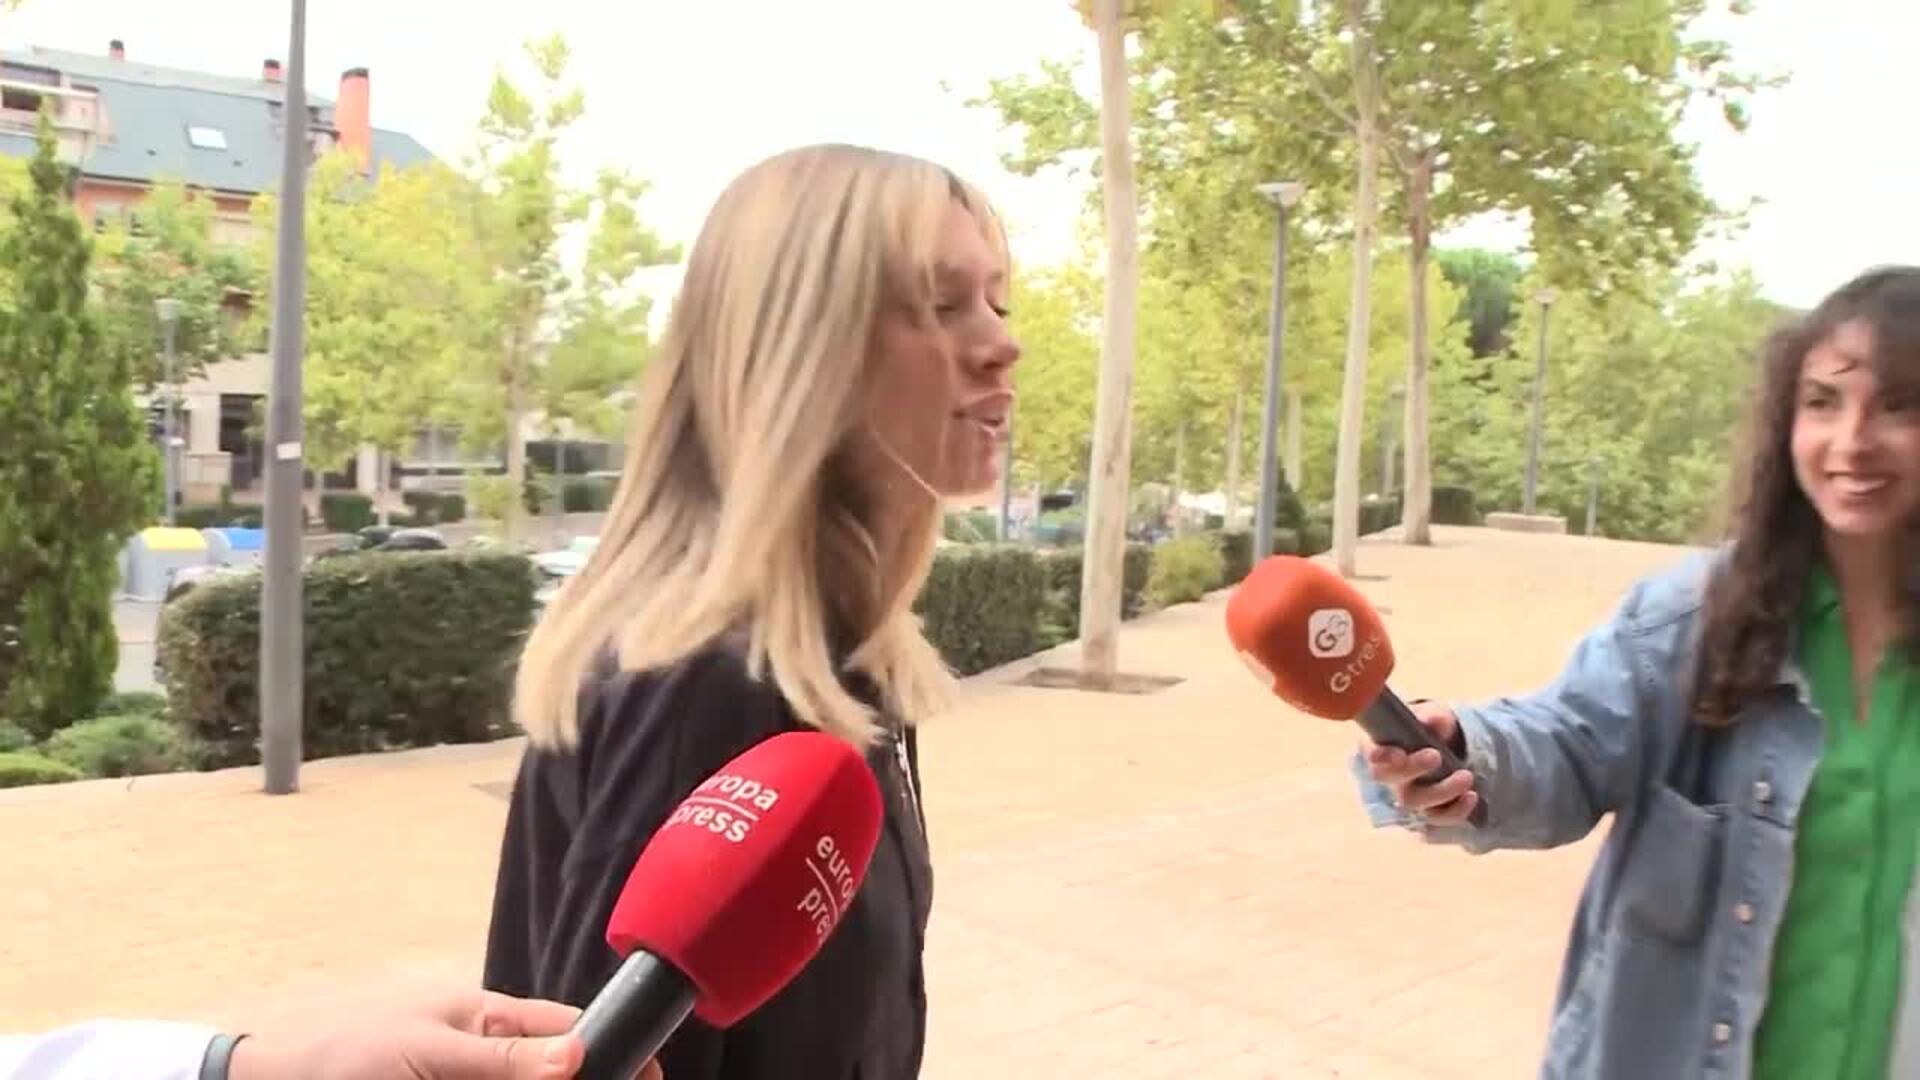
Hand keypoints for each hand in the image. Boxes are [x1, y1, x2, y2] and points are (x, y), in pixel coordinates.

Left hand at [227, 982, 662, 1079]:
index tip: (651, 1073)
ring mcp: (457, 1078)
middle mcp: (477, 1055)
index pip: (564, 1032)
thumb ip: (502, 1059)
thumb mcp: (425, 1052)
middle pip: (546, 1072)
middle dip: (576, 1078)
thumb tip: (579, 1057)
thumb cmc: (337, 1055)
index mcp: (481, 1019)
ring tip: (587, 1079)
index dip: (610, 1051)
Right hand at [1361, 700, 1478, 826]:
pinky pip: (1437, 818)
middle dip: (1412, 768)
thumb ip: (1433, 717)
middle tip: (1435, 756)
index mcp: (1383, 745)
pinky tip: (1471, 796)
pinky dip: (1455, 811)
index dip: (1380, 756)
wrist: (1450, 746)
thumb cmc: (1432, 726)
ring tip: (1466, 776)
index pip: (1370, 752)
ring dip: (1441, 791)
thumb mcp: (1435, 715)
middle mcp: (1390, 775)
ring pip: (1414, 802)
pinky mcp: (1428, 812)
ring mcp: (1408, 795)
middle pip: (1389, 779)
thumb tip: (1431, 720)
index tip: (1399, 754)